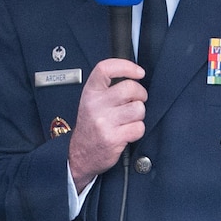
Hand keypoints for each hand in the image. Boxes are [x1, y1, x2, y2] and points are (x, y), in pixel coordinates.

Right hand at [67, 58, 146, 189]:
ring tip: (129, 119)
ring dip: (139, 114)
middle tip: (137, 100)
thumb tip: (134, 76)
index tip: (138, 72)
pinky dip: (137, 130)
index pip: (105, 68)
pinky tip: (127, 132)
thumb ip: (108, 88)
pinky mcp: (113, 138)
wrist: (80, 154)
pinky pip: (139, 128)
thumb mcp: (91, 101)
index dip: (126, 66)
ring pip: (138, 108)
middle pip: (130, 88)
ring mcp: (104, 122)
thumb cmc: (90, 126)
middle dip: (140, 94)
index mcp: (90, 92)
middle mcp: (96, 105)